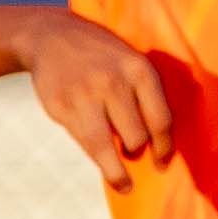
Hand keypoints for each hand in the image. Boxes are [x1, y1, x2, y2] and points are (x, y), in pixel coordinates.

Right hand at [12, 12, 171, 184]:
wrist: (52, 37)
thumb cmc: (103, 58)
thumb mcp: (132, 63)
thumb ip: (145, 95)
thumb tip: (158, 142)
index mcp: (140, 71)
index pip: (161, 120)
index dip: (165, 148)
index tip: (164, 164)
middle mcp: (114, 83)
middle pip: (137, 136)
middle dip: (139, 152)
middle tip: (137, 156)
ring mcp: (85, 95)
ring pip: (106, 145)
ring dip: (117, 169)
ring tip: (124, 181)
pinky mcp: (61, 107)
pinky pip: (83, 141)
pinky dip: (97, 159)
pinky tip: (105, 167)